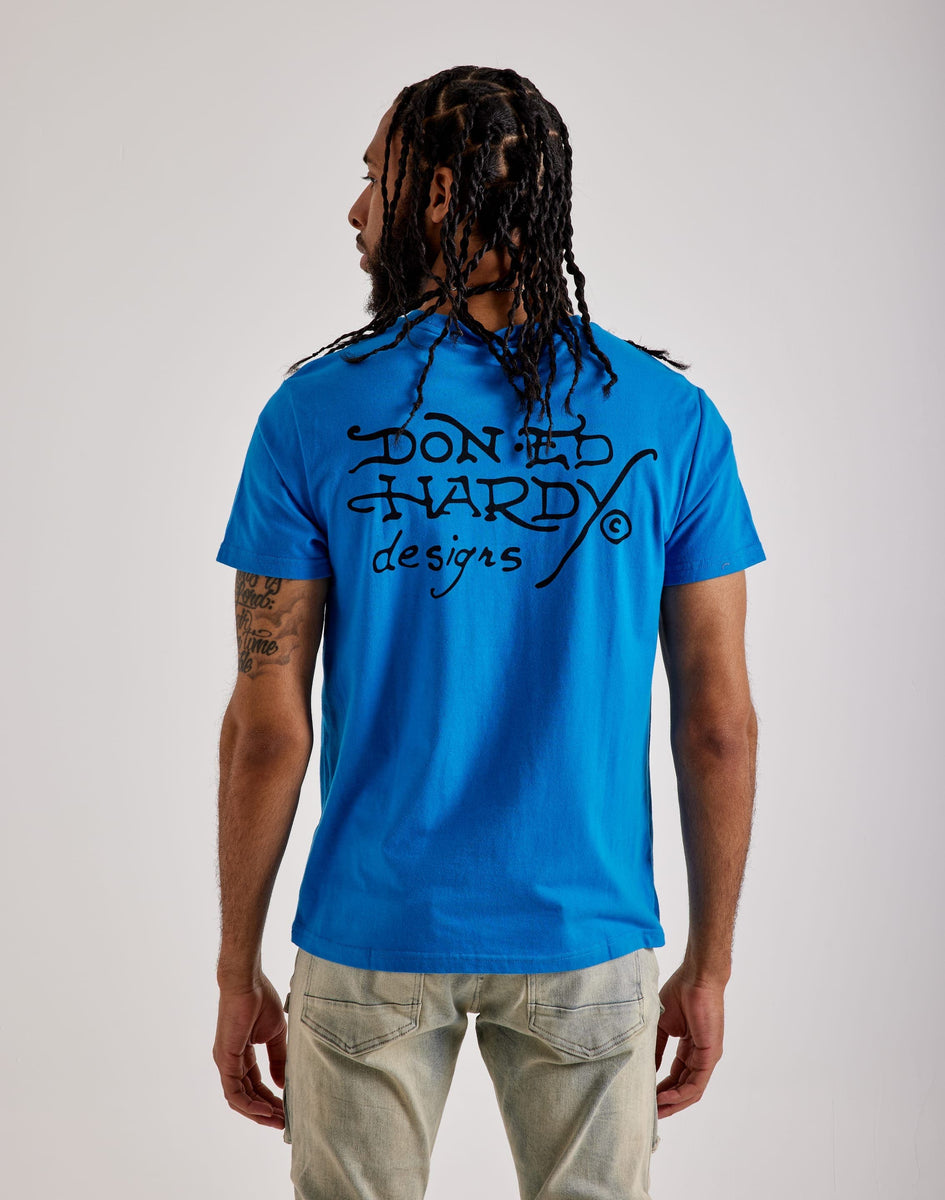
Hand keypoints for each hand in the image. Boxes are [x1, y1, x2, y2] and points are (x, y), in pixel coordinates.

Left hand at [213, 974, 286, 1128]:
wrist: (248, 983)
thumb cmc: (260, 1000)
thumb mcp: (275, 1034)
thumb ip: (278, 1059)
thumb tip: (282, 1084)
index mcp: (242, 1055)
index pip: (255, 1084)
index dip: (270, 1098)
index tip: (287, 1109)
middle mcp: (231, 1062)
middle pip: (248, 1096)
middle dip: (266, 1111)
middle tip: (285, 1122)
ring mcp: (226, 1062)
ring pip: (240, 1098)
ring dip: (259, 1112)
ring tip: (278, 1120)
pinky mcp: (225, 1060)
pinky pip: (235, 1091)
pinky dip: (249, 1104)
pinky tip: (265, 1110)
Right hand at [654, 962, 725, 1117]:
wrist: (696, 978)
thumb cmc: (680, 993)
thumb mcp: (662, 1025)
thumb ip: (657, 1047)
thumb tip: (649, 1069)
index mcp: (689, 1047)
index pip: (676, 1075)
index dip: (662, 1088)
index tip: (646, 1097)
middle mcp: (700, 1056)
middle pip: (684, 1087)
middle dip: (668, 1102)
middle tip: (650, 1112)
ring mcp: (707, 1057)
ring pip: (691, 1090)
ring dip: (674, 1103)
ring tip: (656, 1110)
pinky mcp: (710, 1055)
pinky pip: (696, 1082)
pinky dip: (681, 1093)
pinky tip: (665, 1098)